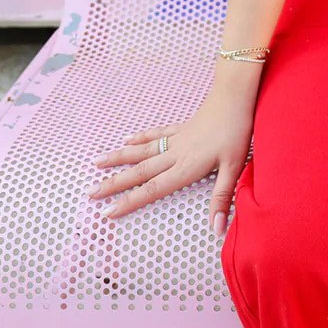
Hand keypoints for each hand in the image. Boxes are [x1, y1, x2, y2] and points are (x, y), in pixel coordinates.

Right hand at [89, 84, 254, 237]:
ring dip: (119, 158)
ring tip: (96, 163)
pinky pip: (156, 133)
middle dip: (114, 183)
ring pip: (141, 151)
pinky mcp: (180, 128)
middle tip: (90, 192)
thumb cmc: (236, 132)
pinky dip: (140, 137)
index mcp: (185, 168)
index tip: (108, 212)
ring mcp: (176, 140)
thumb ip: (222, 198)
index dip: (130, 202)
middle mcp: (174, 154)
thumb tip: (216, 230)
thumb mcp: (234, 167)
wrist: (234, 97)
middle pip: (139, 172)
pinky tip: (126, 140)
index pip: (152, 189)